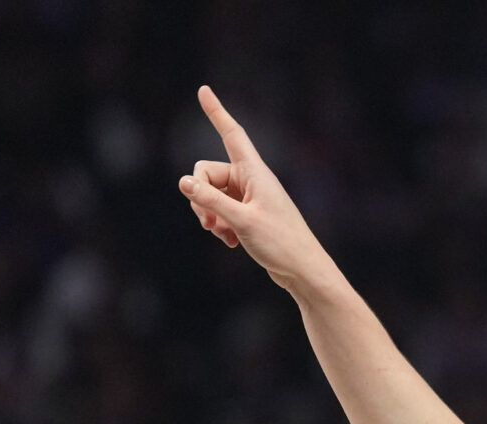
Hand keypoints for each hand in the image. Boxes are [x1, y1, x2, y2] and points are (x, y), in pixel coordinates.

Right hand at [177, 85, 334, 294]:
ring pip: (211, 194)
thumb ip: (211, 201)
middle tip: (207, 221)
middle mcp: (252, 180)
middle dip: (199, 194)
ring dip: (209, 214)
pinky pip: (220, 211)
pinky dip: (220, 225)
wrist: (303, 271)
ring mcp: (249, 198)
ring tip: (221, 234)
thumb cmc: (281, 244)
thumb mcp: (241, 221)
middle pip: (207, 172)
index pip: (232, 134)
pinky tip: (230, 242)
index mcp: (255, 172)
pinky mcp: (248, 215)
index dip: (216, 112)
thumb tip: (183, 182)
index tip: (204, 90)